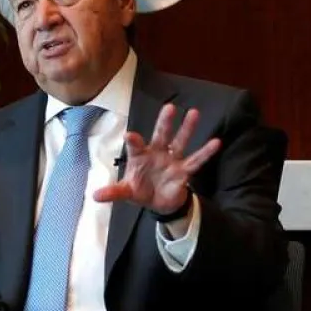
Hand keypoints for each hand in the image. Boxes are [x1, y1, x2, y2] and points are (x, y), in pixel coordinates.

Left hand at [92, 104, 219, 214]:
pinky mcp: (184, 172)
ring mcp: (172, 160)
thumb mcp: (127, 191)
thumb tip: (94, 195)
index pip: (136, 146)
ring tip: (194, 112)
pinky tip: (216, 142)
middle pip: (161, 135)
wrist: (159, 202)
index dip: (133, 141)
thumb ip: (114, 192)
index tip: (130, 136)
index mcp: (140, 156)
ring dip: (187, 128)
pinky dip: (206, 153)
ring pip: (181, 142)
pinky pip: (196, 161)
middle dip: (164, 122)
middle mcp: (157, 153)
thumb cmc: (141, 189)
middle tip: (169, 107)